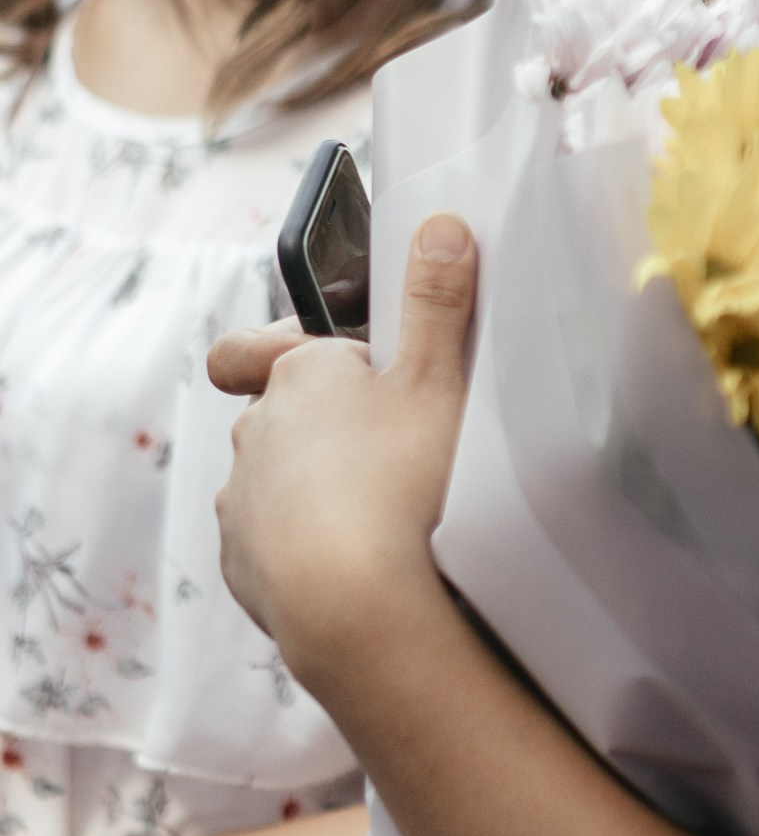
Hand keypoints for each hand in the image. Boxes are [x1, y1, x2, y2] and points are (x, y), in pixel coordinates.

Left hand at [213, 216, 478, 685]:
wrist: (358, 609)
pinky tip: (360, 563)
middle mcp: (252, 434)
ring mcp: (242, 505)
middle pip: (276, 416)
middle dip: (324, 426)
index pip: (254, 347)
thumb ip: (437, 302)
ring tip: (383, 513)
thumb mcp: (439, 380)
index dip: (292, 351)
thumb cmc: (405, 483)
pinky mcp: (243, 569)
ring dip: (314, 489)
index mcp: (296, 376)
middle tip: (394, 443)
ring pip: (272, 482)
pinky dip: (305, 549)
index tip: (350, 370)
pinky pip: (272, 547)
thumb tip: (438, 226)